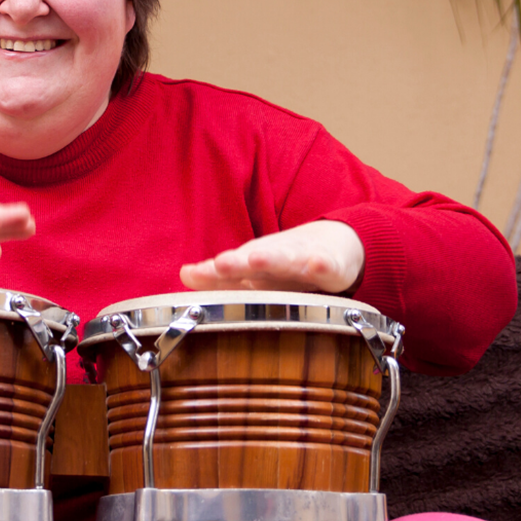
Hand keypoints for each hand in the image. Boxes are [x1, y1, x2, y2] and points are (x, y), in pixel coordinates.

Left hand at [179, 220, 364, 293]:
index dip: (210, 274)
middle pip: (253, 261)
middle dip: (237, 264)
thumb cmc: (288, 263)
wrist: (336, 243)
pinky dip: (322, 265)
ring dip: (272, 259)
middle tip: (220, 264)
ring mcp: (303, 260)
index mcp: (255, 263)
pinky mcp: (332, 267)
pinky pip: (328, 268)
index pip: (228, 270)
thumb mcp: (254, 271)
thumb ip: (220, 277)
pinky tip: (318, 265)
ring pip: (287, 261)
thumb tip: (184, 275)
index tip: (191, 275)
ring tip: (257, 260)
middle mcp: (275, 258)